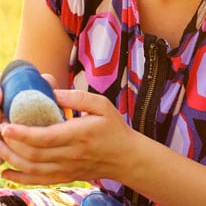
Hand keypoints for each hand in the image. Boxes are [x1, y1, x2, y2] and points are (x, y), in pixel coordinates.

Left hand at [0, 89, 133, 184]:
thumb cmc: (114, 128)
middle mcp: (71, 154)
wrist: (126, 157)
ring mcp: (67, 168)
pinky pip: (37, 180)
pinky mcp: (65, 176)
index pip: (44, 137)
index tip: (6, 125)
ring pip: (31, 168)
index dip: (21, 133)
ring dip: (11, 159)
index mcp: (79, 134)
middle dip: (9, 144)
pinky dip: (19, 178)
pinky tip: (7, 171)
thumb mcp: (102, 105)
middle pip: (32, 154)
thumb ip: (77, 97)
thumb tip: (51, 92)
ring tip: (0, 146)